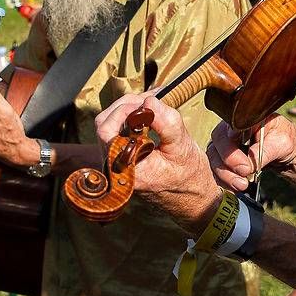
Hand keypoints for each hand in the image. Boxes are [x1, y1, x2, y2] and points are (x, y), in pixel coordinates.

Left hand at [95, 92, 222, 234]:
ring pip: (108, 125)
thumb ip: (166, 123)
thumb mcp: (183, 147)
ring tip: (151, 105)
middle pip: (104, 125)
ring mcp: (116, 162)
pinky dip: (130, 117)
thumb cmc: (189, 176)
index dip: (122, 112)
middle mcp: (116, 167)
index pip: (107, 132)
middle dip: (125, 106)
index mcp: (128, 169)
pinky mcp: (121, 157)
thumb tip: (149, 100)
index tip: (145, 105)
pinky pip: (116, 131)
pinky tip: (147, 113)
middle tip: (150, 100)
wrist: (191, 196)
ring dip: (127, 109)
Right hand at [207, 116, 295, 192]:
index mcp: (242, 120)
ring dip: (225, 175)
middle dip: (228, 163)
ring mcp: (223, 147)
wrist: (285, 153)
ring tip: (242, 185)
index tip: (243, 163)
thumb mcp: (282, 142)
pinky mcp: (223, 162)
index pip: (227, 130)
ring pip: (213, 161)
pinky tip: (235, 189)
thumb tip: (250, 163)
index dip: (229, 147)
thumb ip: (266, 150)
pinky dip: (225, 182)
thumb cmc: (284, 140)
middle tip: (245, 172)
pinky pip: (216, 172)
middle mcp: (228, 131)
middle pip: (216, 145)